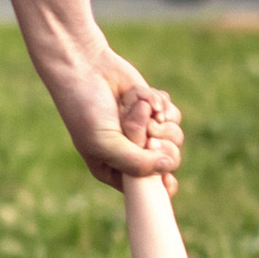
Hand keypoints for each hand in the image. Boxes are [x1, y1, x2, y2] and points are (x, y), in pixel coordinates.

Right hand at [48, 43, 184, 191]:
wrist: (84, 68)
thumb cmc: (85, 110)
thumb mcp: (105, 143)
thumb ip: (136, 162)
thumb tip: (168, 168)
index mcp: (116, 171)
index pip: (150, 189)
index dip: (162, 182)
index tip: (166, 177)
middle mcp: (132, 153)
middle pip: (168, 160)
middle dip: (156, 141)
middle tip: (141, 129)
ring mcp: (146, 131)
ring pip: (174, 136)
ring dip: (156, 118)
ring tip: (132, 107)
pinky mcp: (154, 111)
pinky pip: (172, 114)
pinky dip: (157, 102)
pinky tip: (136, 96)